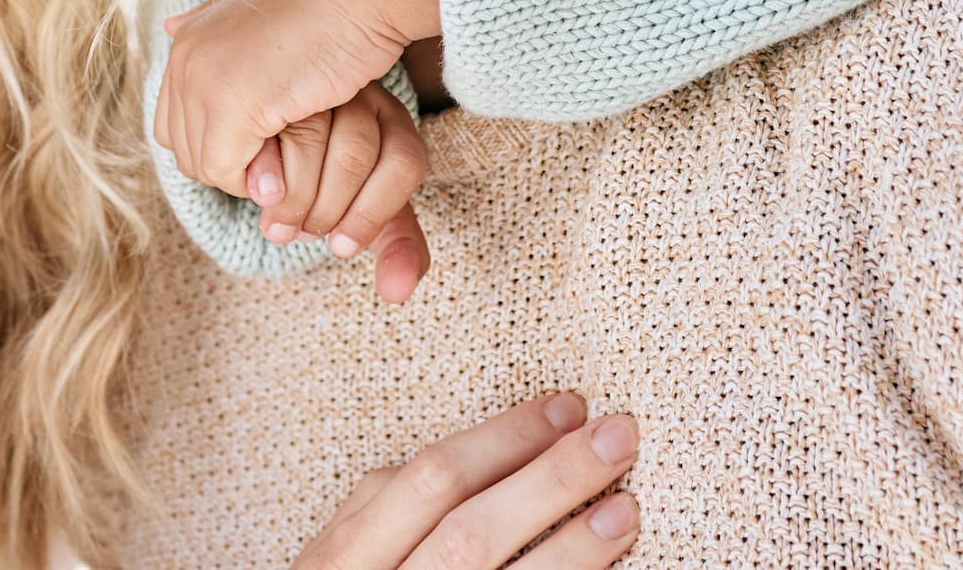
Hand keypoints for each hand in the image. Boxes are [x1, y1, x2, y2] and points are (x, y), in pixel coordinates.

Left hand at [157, 0, 442, 198]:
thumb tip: (168, 25)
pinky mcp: (231, 106)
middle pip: (185, 150)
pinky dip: (259, 177)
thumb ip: (215, 25)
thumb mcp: (259, 5)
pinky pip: (227, 172)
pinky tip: (291, 155)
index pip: (174, 124)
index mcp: (188, 40)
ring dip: (247, 171)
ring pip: (204, 166)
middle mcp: (184, 59)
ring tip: (288, 148)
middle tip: (279, 148)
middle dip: (230, 161)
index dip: (216, 141)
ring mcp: (203, 81)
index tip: (262, 137)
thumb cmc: (327, 6)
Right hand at [247, 87, 430, 300]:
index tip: (341, 247)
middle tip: (300, 231)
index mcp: (392, 122)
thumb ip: (393, 246)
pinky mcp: (260, 90)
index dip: (372, 214)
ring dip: (293, 194)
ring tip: (276, 216)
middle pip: (356, 152)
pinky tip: (255, 189)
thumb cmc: (331, 188)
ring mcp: (309, 88)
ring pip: (310, 136)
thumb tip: (397, 292)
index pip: (402, 162)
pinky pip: (264, 132)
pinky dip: (262, 170)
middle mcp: (358, 95)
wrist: (276, 153)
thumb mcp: (366, 213)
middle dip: (326, 208)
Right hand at [291, 392, 640, 568]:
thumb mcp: (336, 557)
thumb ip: (388, 507)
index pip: (433, 479)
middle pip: (474, 532)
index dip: (507, 438)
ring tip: (625, 510)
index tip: (568, 408)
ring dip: (573, 549)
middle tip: (618, 437)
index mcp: (345, 557)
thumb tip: (493, 448)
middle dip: (552, 480)